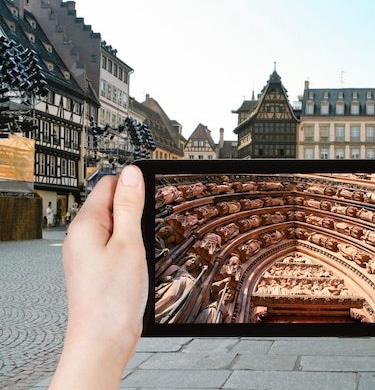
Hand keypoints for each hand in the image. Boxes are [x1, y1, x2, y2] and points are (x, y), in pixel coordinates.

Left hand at [50, 165, 146, 389]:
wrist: (103, 339)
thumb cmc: (113, 297)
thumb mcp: (130, 243)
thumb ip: (130, 206)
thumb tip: (132, 173)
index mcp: (86, 224)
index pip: (108, 184)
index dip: (132, 184)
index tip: (153, 191)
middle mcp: (81, 237)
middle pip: (112, 204)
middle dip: (135, 209)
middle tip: (151, 225)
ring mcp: (87, 253)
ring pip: (115, 226)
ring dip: (134, 230)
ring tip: (145, 248)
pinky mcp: (96, 267)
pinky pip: (114, 245)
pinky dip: (130, 247)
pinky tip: (140, 261)